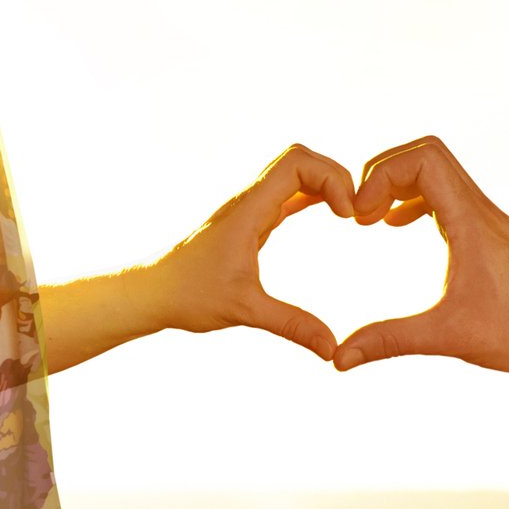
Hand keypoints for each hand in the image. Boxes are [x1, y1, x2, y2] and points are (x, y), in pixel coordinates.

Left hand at [149, 143, 356, 360]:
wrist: (153, 292)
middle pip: (300, 159)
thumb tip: (331, 348)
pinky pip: (287, 195)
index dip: (331, 178)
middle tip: (355, 212)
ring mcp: (250, 209)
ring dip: (325, 184)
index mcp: (248, 211)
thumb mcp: (245, 311)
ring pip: (294, 173)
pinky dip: (313, 196)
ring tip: (349, 213)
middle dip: (335, 176)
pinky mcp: (250, 222)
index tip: (346, 215)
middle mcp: (249, 201)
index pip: (296, 163)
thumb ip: (291, 326)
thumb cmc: (188, 296)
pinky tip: (331, 214)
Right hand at [332, 136, 508, 375]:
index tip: (359, 215)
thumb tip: (339, 359)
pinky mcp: (491, 235)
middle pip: (428, 154)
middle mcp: (483, 211)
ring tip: (370, 219)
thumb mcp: (448, 338)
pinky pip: (448, 196)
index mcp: (473, 222)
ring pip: (439, 173)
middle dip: (384, 172)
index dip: (382, 174)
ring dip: (399, 184)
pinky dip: (416, 200)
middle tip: (359, 212)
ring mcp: (489, 220)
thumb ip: (389, 341)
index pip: (424, 159)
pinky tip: (396, 227)